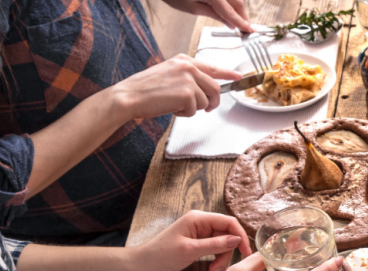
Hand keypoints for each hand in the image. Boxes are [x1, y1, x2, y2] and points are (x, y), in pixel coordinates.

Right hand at [109, 55, 241, 119]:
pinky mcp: (187, 94)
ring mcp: (188, 79)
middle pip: (215, 88)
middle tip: (207, 109)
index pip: (211, 67)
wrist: (129, 96)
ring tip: (175, 105)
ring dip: (193, 109)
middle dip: (212, 102)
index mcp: (183, 60)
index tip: (238, 76)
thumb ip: (188, 77)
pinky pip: (195, 110)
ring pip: (205, 102)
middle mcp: (188, 66)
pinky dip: (184, 114)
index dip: (227, 73)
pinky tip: (171, 108)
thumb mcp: (169, 74)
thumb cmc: (145, 89)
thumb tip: (205, 88)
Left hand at [131, 210, 252, 270]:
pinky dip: (214, 263)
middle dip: (226, 255)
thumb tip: (237, 240)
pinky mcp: (197, 245)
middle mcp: (201, 224)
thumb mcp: (190, 250)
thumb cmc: (161, 255)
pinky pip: (214, 251)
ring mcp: (199, 234)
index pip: (229, 222)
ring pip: (222, 246)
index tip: (246, 253)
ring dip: (220, 261)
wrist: (142, 266)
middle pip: (227, 236)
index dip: (240, 236)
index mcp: (198, 219)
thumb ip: (215, 245)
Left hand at [164, 0, 252, 31]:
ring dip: (238, 8)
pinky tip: (228, 9)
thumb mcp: (192, 8)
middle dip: (242, 16)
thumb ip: (213, 15)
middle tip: (245, 28)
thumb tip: (229, 23)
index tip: (250, 30)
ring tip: (236, 20)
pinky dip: (231, 2)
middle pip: (238, 2)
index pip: (231, 11)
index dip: (241, 22)